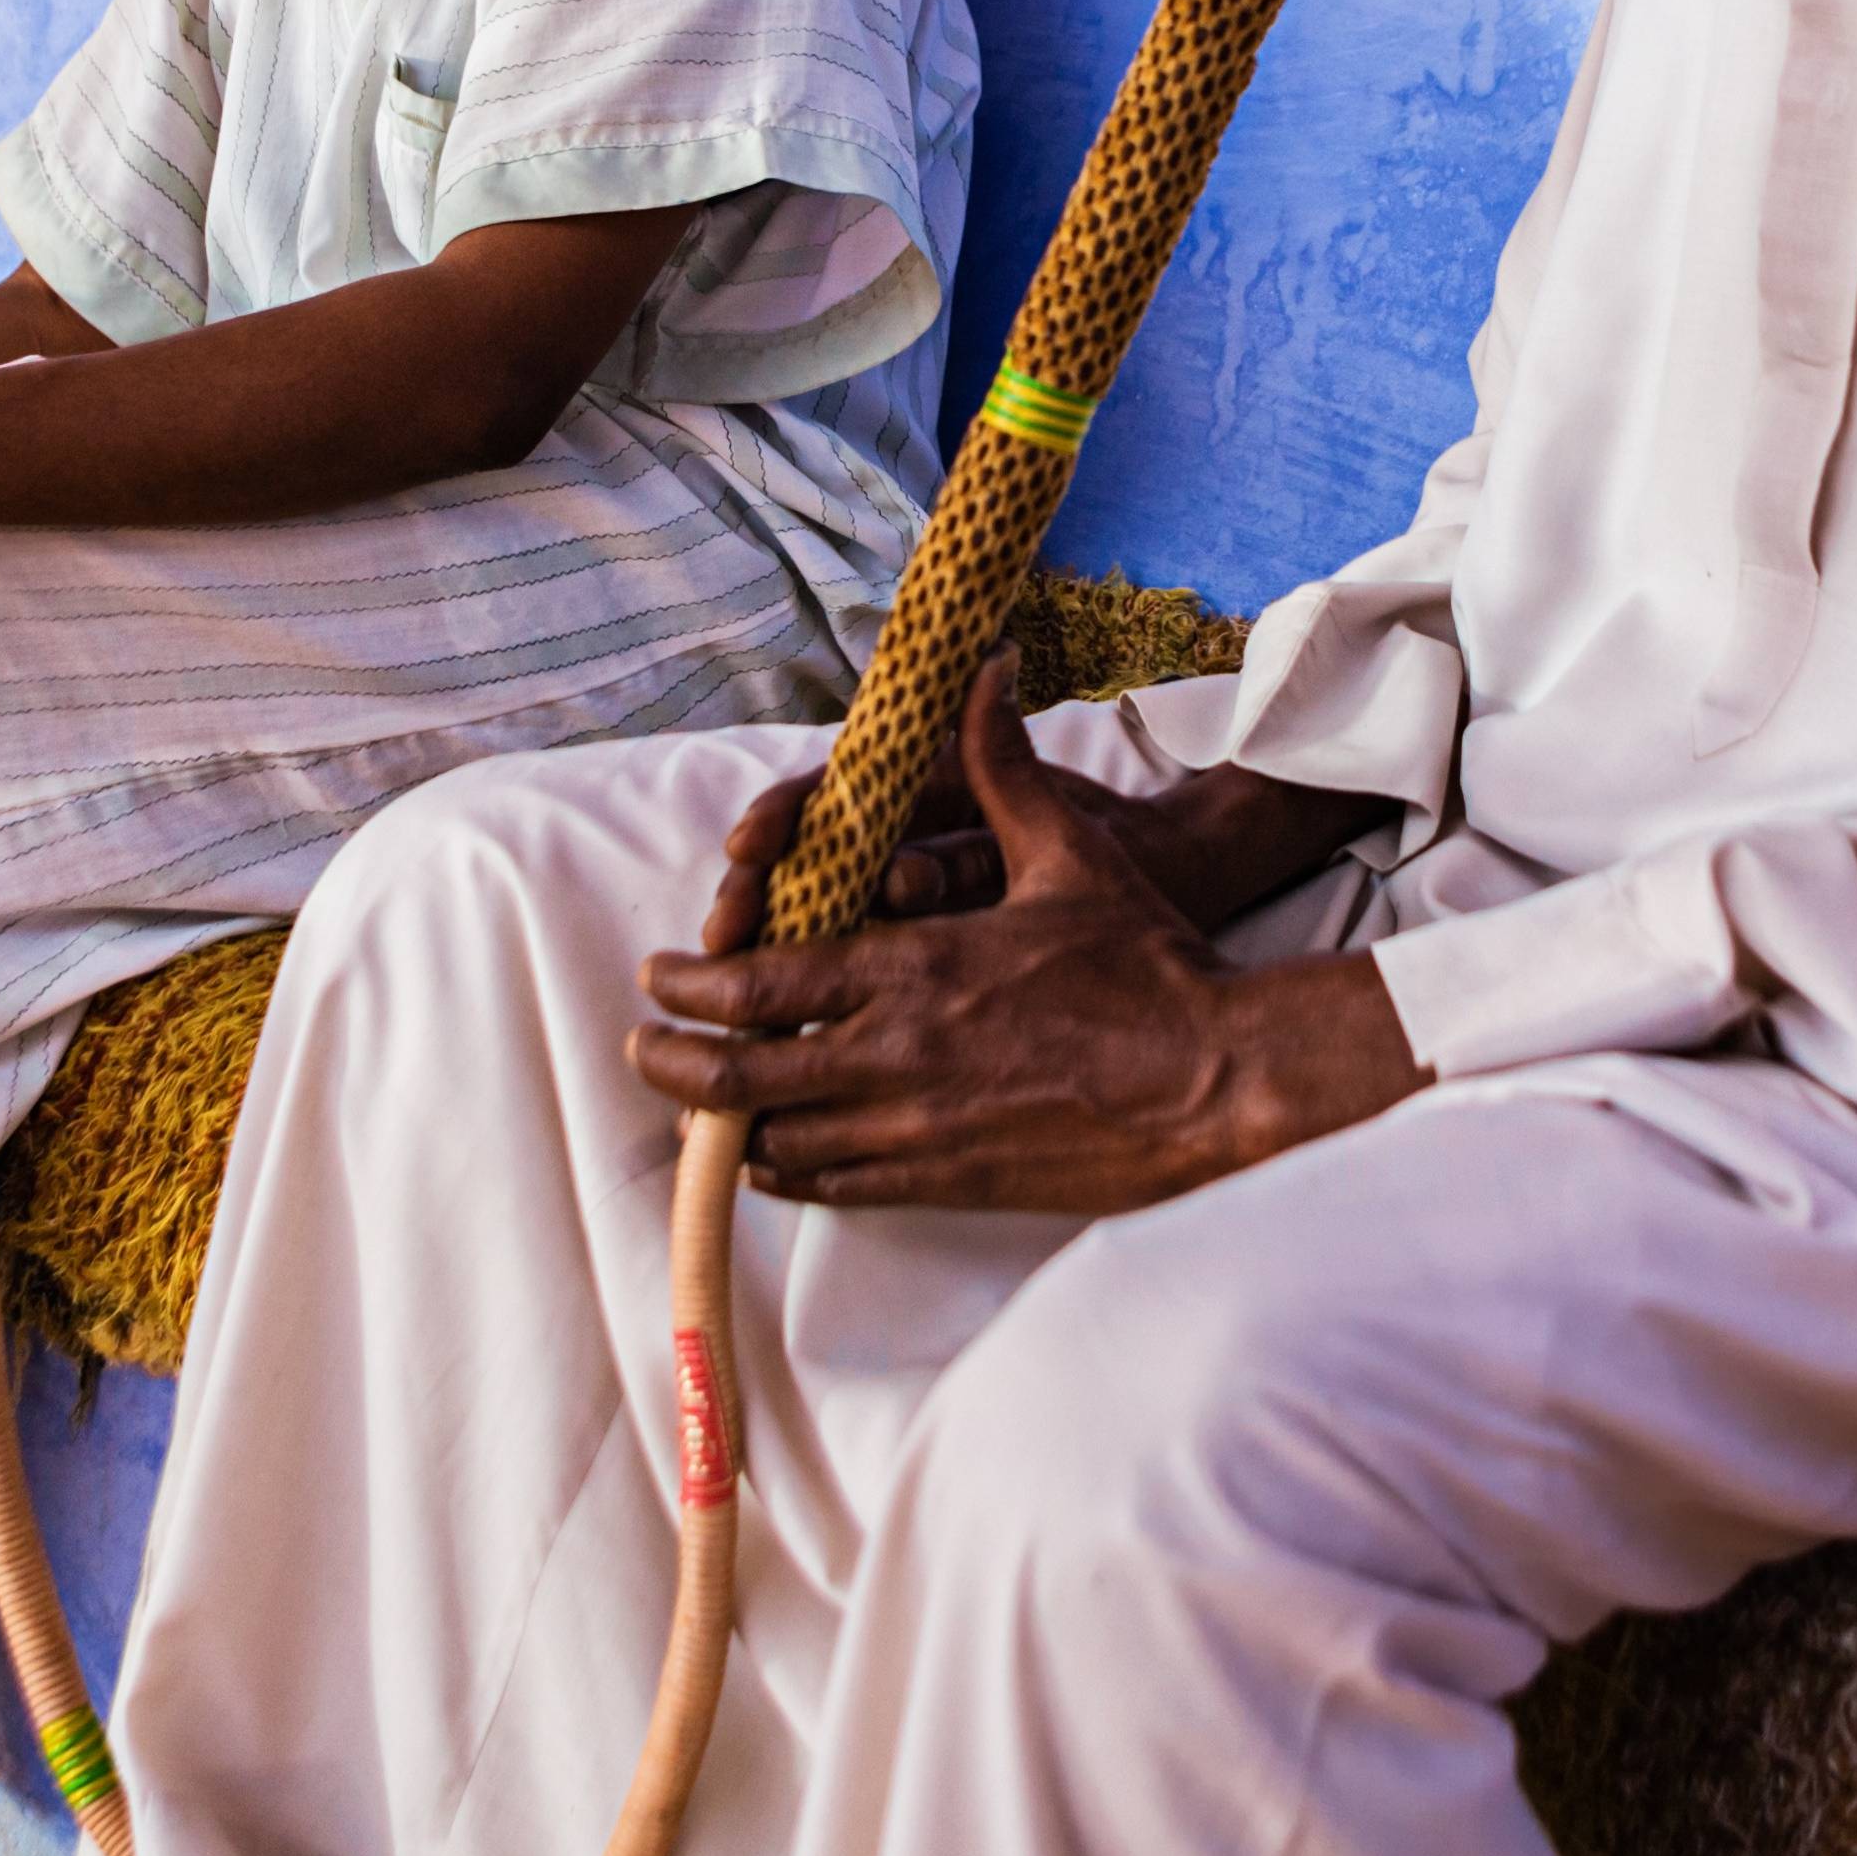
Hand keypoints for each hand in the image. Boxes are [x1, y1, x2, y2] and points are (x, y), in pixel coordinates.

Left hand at [627, 657, 1430, 1214]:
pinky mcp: (945, 1182)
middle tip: (639, 1049)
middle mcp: (895, 1055)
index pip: (758, 982)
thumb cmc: (1145, 962)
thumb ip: (1003, 765)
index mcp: (912, 967)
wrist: (1217, 1079)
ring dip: (719, 1125)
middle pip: (736, 1075)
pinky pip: (832, 1187)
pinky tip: (772, 1153)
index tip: (660, 974)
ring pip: (773, 1141)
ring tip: (693, 1106)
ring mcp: (916, 1129)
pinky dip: (784, 1170)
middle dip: (668, 1063)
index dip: (689, 984)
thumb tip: (984, 668)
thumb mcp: (1069, 850)